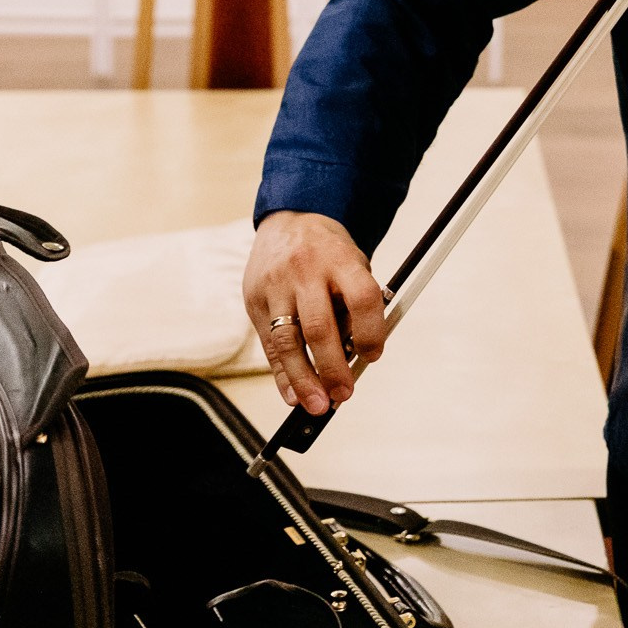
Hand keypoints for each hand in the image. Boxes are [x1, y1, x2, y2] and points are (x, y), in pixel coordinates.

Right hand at [243, 211, 388, 415]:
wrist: (289, 222)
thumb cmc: (328, 252)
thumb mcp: (353, 264)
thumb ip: (355, 305)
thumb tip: (357, 357)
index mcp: (340, 259)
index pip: (361, 297)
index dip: (371, 331)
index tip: (373, 356)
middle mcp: (305, 271)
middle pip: (319, 326)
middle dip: (332, 368)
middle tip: (344, 394)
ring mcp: (275, 286)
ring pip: (287, 341)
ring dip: (303, 380)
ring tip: (317, 405)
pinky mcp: (254, 300)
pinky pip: (268, 344)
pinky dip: (281, 374)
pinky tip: (292, 395)